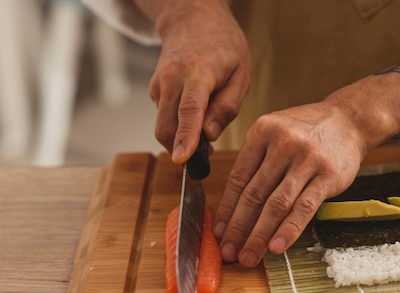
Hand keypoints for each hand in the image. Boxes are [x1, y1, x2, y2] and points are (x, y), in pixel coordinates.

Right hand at [141, 0, 250, 162]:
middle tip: (207, 155)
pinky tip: (195, 111)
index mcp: (198, 73)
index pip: (189, 110)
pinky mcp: (154, 90)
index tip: (182, 160)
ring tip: (206, 128)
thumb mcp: (240, 75)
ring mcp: (159, 84)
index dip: (185, 138)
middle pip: (167, 126)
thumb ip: (227, 107)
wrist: (193, 20)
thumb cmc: (223, 47)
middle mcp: (172, 78)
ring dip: (181, 138)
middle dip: (182, 149)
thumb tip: (211, 135)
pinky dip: (178, 124)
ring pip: (163, 126)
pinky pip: (164, 117)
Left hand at [213, 102, 368, 266]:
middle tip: (229, 252)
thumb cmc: (307, 132)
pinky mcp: (328, 175)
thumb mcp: (275, 132)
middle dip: (238, 228)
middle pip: (254, 194)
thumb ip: (256, 162)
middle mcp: (283, 143)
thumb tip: (234, 207)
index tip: (218, 232)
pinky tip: (276, 247)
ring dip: (259, 235)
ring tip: (249, 256)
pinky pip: (304, 207)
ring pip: (276, 204)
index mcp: (262, 131)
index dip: (226, 209)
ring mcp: (307, 159)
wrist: (349, 120)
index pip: (238, 178)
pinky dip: (288, 230)